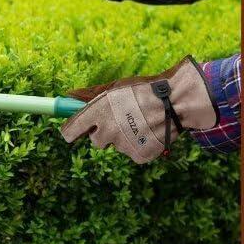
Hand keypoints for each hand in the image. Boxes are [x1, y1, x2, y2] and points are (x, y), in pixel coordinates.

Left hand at [62, 57, 217, 161]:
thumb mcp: (114, 88)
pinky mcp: (139, 156)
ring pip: (115, 145)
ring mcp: (123, 145)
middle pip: (94, 141)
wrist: (175, 103)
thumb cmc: (142, 90)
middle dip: (102, 132)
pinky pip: (132, 153)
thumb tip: (68, 95)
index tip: (69, 133)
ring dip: (122, 137)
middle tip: (116, 120)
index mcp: (98, 111)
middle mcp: (108, 130)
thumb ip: (89, 95)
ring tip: (138, 122)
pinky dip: (137, 145)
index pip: (71, 130)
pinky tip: (148, 132)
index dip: (69, 132)